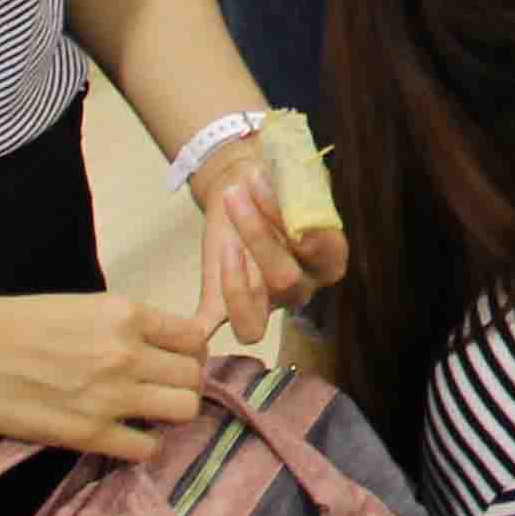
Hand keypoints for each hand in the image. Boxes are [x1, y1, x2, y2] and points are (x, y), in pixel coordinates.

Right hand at [0, 288, 214, 459]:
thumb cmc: (14, 323)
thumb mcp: (82, 307)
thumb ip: (122, 326)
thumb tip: (152, 346)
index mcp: (126, 314)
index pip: (194, 336)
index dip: (189, 352)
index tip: (174, 362)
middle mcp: (129, 352)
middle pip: (194, 376)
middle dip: (184, 384)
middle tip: (161, 392)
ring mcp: (113, 395)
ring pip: (184, 410)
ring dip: (171, 415)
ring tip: (148, 415)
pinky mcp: (90, 433)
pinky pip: (147, 448)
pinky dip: (143, 446)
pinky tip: (123, 438)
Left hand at [188, 138, 348, 352]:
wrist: (239, 187)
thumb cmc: (272, 183)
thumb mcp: (291, 179)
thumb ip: (296, 190)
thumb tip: (288, 198)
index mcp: (328, 258)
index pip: (322, 251)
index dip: (303, 232)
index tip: (279, 200)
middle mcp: (301, 288)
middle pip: (284, 280)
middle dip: (258, 236)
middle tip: (236, 193)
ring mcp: (264, 304)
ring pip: (252, 323)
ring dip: (235, 284)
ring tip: (225, 243)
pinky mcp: (224, 306)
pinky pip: (212, 327)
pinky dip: (197, 335)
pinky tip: (186, 327)